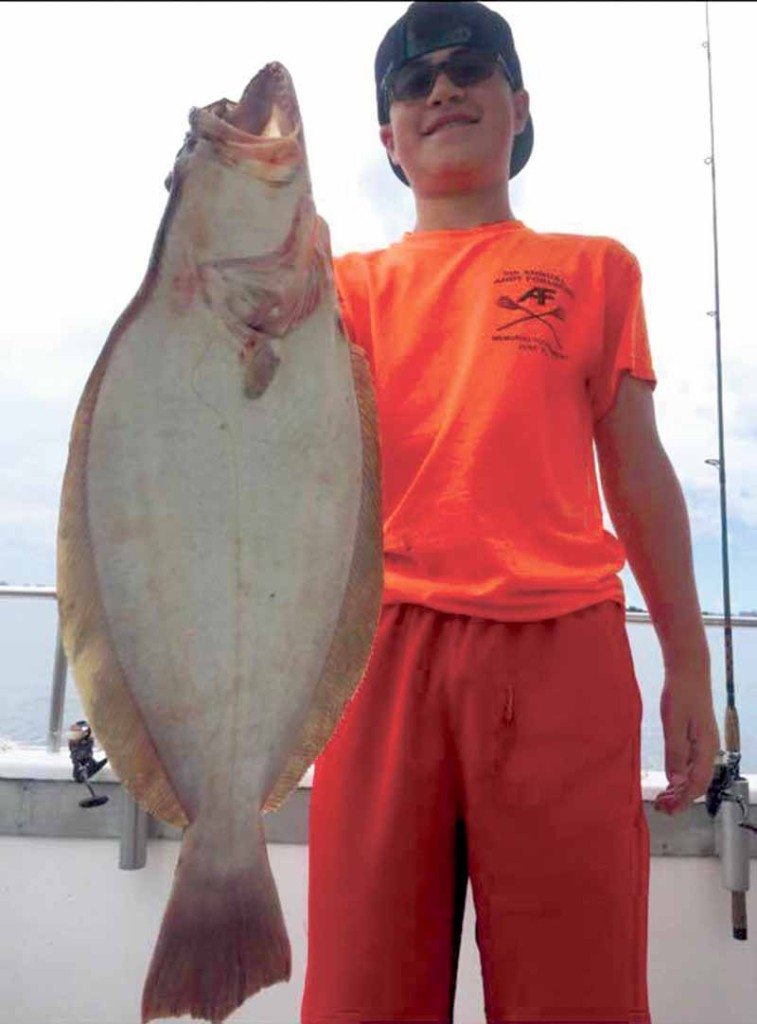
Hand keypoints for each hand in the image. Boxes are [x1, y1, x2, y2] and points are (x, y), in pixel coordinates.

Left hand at [653, 667, 720, 815]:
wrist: (689, 670)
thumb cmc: (681, 693)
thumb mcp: (673, 724)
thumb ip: (676, 753)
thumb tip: (677, 781)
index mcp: (706, 747)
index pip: (698, 784)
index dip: (683, 800)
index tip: (668, 809)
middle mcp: (709, 748)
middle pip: (699, 782)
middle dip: (682, 797)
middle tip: (662, 807)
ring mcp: (704, 742)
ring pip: (696, 773)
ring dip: (681, 787)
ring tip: (664, 797)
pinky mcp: (697, 736)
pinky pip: (692, 763)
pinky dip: (681, 774)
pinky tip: (671, 777)